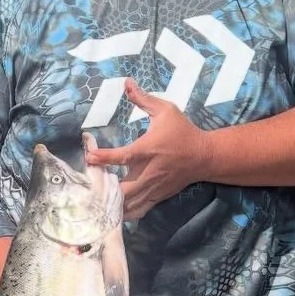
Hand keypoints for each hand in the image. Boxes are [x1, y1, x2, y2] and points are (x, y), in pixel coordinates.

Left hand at [84, 79, 209, 218]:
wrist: (205, 156)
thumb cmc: (183, 131)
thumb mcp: (166, 110)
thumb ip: (143, 99)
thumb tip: (127, 82)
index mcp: (148, 149)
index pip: (122, 156)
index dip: (103, 158)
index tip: (89, 156)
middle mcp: (149, 172)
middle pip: (123, 189)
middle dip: (105, 190)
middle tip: (89, 186)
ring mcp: (154, 187)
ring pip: (130, 204)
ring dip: (113, 204)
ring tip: (96, 201)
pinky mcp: (158, 196)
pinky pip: (139, 210)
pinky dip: (125, 213)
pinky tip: (112, 211)